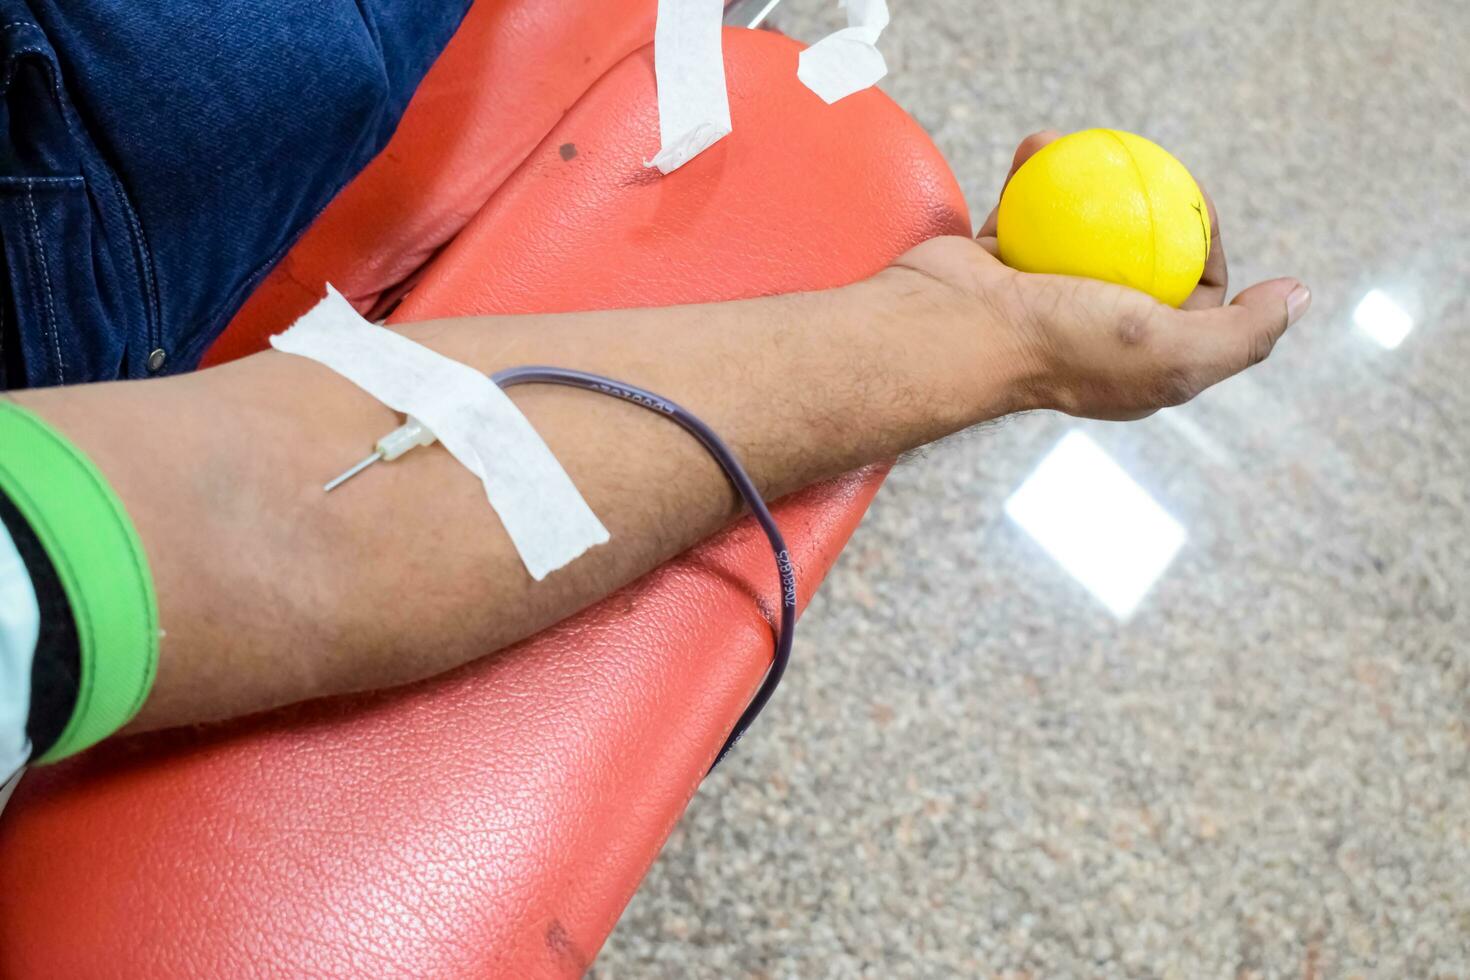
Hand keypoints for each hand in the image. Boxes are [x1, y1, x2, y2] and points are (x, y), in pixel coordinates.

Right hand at [891, 131, 1311, 420]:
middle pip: (1142, 260)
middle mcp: (1090, 333)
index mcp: (1134, 364)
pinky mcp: (1000, 265)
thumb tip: (1296, 297)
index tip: (1197, 214)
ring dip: (1091, 184)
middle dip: (1154, 210)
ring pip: (1083, 231)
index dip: (1208, 253)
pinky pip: (1025, 211)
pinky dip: (1034, 178)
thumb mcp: (1175, 352)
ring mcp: (1042, 298)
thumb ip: (1243, 332)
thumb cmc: (1060, 346)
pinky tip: (1044, 145)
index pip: (1194, 302)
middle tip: (1156, 173)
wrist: (954, 331)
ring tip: (1099, 148)